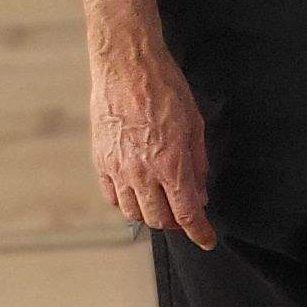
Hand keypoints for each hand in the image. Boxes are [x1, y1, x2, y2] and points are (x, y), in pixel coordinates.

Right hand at [88, 30, 217, 249]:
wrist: (127, 65)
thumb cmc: (165, 88)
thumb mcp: (194, 125)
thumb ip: (197, 164)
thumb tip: (199, 194)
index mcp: (171, 164)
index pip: (186, 214)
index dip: (200, 232)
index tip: (207, 240)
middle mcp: (142, 173)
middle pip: (159, 220)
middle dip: (176, 223)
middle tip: (185, 214)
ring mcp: (118, 168)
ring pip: (133, 213)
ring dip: (151, 214)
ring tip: (162, 202)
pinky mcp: (100, 161)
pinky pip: (112, 196)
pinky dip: (127, 202)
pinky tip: (137, 192)